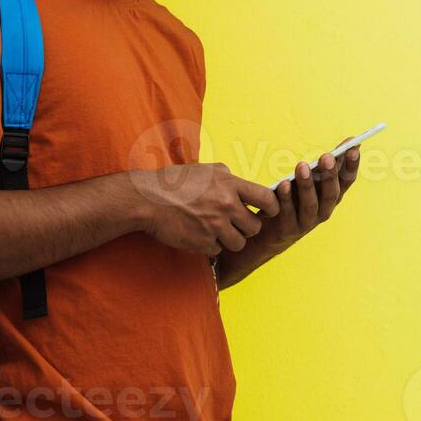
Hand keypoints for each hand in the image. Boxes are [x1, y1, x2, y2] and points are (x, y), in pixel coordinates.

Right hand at [137, 162, 279, 255]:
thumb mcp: (205, 170)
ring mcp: (215, 226)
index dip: (272, 208)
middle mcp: (226, 205)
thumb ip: (227, 176)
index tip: (268, 211)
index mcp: (230, 184)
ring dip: (230, 240)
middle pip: (254, 227)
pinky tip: (199, 234)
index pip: (267, 199)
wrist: (147, 199)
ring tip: (217, 230)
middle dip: (246, 227)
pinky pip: (218, 250)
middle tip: (234, 223)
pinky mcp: (203, 242)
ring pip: (239, 243)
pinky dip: (211, 245)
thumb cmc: (174, 182)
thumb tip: (241, 184)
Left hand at [247, 135, 361, 255]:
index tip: (354, 148)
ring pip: (310, 204)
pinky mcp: (288, 228)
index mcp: (332, 197)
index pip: (347, 181)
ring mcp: (307, 222)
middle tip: (326, 157)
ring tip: (302, 166)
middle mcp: (324, 210)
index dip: (352, 166)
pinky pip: (288, 212)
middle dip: (330, 175)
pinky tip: (284, 184)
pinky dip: (286, 198)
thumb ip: (328, 164)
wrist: (273, 230)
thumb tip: (350, 141)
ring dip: (307, 185)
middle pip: (331, 194)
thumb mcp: (313, 180)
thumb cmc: (296, 197)